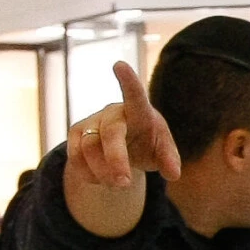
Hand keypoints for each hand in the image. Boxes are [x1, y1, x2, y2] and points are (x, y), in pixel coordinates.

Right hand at [68, 60, 180, 194]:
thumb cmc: (147, 143)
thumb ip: (169, 160)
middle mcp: (113, 112)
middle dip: (116, 160)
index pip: (135, 95)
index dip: (128, 81)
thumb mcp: (162, 152)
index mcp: (139, 112)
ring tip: (119, 184)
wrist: (124, 147)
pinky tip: (101, 179)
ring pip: (89, 149)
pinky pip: (76, 158)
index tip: (119, 65)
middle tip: (125, 184)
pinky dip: (89, 176)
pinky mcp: (75, 134)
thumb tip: (174, 174)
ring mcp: (92, 122)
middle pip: (111, 134)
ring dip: (104, 174)